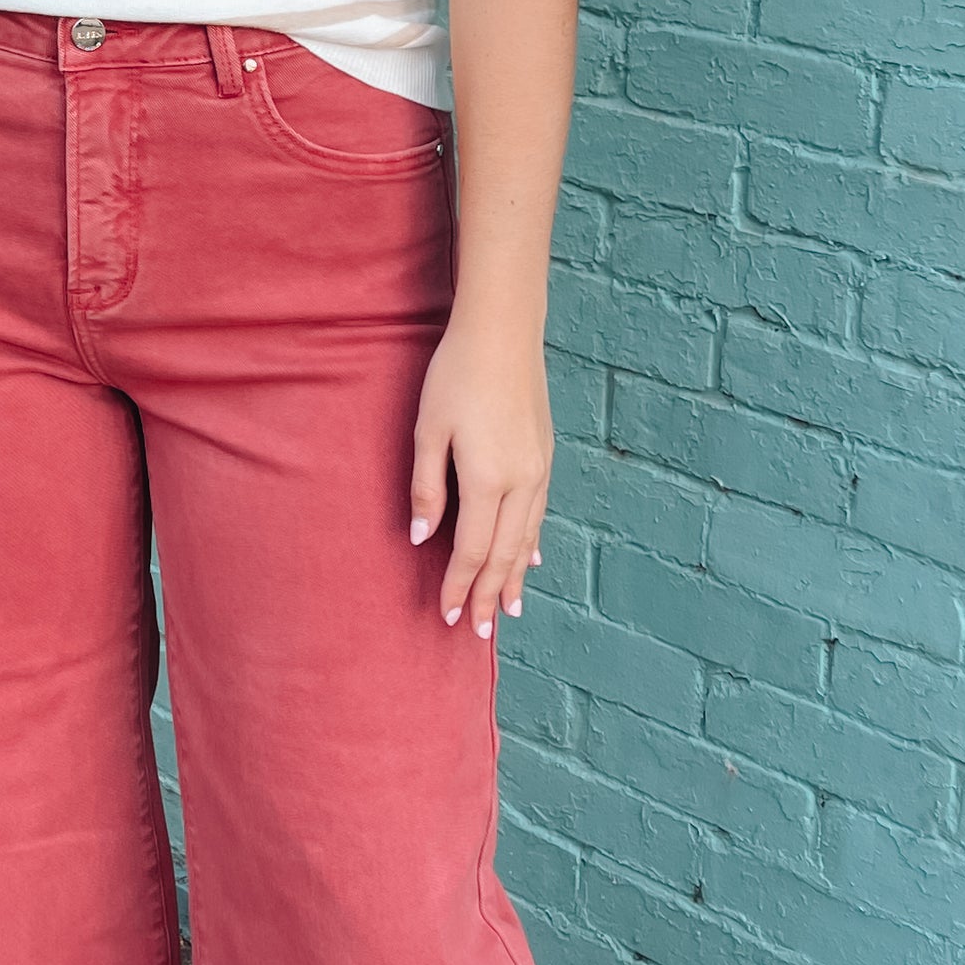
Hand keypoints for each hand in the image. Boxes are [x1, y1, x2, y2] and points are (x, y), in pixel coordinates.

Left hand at [409, 307, 551, 640]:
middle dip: (491, 595)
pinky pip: (539, 514)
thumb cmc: (456, 377)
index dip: (460, 586)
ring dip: (516, 576)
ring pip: (527, 538)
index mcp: (488, 480)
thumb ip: (426, 489)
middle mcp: (521, 482)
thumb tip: (419, 537)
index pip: (471, 550)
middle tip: (482, 632)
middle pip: (504, 554)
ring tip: (510, 609)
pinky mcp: (545, 455)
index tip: (450, 616)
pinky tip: (531, 558)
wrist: (503, 333)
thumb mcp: (427, 431)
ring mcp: (539, 469)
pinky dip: (532, 543)